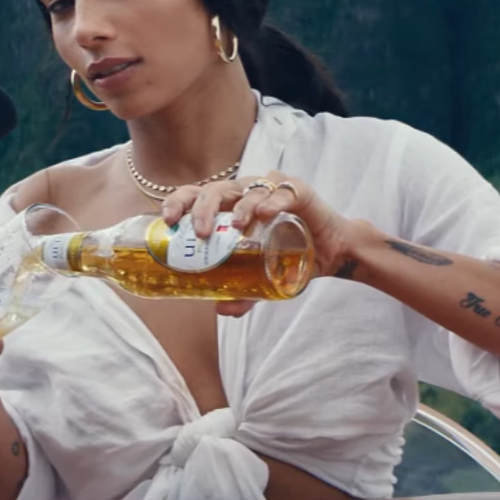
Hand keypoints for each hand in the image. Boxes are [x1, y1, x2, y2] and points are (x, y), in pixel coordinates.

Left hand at [161, 170, 359, 294]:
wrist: (331, 253)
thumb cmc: (290, 257)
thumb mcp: (262, 280)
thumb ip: (243, 294)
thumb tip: (221, 311)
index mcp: (230, 206)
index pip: (197, 195)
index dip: (179, 202)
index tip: (168, 220)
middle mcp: (247, 193)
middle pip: (216, 189)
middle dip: (203, 207)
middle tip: (200, 232)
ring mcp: (272, 189)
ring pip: (248, 188)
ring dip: (239, 206)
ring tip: (236, 226)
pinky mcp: (299, 191)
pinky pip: (284, 190)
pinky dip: (273, 200)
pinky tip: (267, 213)